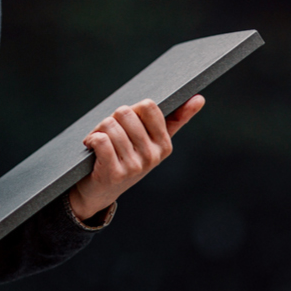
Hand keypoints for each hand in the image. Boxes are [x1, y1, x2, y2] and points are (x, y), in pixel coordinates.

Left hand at [66, 95, 204, 221]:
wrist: (100, 191)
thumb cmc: (126, 158)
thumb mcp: (151, 141)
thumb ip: (175, 119)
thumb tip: (199, 98)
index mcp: (165, 145)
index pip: (148, 106)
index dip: (131, 110)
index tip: (126, 123)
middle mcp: (153, 157)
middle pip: (125, 112)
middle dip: (111, 119)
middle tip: (110, 136)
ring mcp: (135, 167)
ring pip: (110, 124)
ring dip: (97, 130)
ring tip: (99, 143)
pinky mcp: (114, 173)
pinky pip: (101, 140)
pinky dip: (91, 139)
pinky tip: (91, 147)